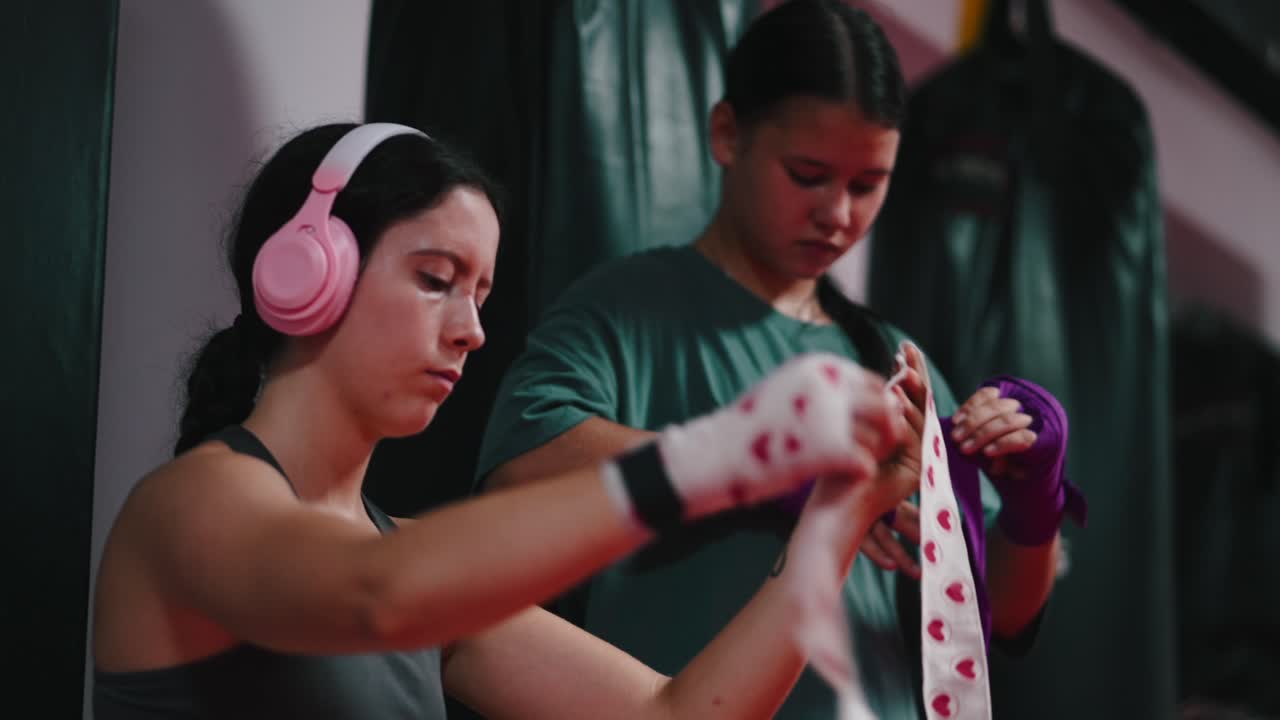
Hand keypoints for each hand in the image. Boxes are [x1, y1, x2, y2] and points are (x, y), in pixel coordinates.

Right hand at [657, 353, 901, 519]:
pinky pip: (866, 462)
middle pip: (884, 405)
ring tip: (861, 465)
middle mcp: (831, 384)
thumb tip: (847, 393)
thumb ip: (817, 388)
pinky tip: (848, 479)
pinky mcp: (831, 449)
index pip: (872, 382)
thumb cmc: (747, 427)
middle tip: (880, 449)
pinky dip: (861, 472)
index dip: (877, 406)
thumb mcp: (783, 389)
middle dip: (887, 427)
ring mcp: (833, 415)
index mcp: (820, 366)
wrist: (715, 453)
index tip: (871, 427)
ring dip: (876, 452)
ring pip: (883, 434)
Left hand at [856, 341, 927, 577]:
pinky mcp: (917, 469)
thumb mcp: (853, 427)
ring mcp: (915, 454)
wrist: (835, 504)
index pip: (905, 393)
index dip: (906, 371)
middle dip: (915, 375)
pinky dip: (906, 417)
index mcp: (894, 427)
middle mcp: (908, 439)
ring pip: (919, 416)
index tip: (903, 348)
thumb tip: (879, 376)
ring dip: (912, 392)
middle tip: (910, 353)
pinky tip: (895, 398)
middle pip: (918, 401)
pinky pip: (914, 437)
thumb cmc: (836, 466)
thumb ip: (870, 405)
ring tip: (903, 372)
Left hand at [948, 376, 1085, 545]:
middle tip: (956, 439)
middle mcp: (1027, 408)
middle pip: (996, 406)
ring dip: (983, 434)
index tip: (955, 422)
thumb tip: (954, 428)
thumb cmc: (1000, 462)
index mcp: (1010, 403)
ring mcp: (1037, 424)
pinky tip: (988, 453)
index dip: (971, 405)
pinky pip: (1021, 438)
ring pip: (1006, 420)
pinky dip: (1002, 444)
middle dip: (973, 422)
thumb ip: (973, 432)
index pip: (989, 394)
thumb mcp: (983, 443)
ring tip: (966, 449)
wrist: (1025, 489)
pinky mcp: (1045, 441)